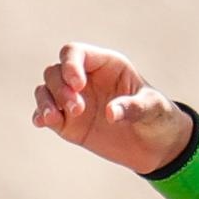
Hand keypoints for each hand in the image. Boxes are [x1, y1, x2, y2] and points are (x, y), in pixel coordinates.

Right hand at [31, 42, 193, 175]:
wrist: (156, 146)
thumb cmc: (158, 118)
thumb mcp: (154, 109)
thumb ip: (134, 108)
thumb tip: (110, 113)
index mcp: (106, 65)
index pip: (75, 52)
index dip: (70, 65)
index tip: (77, 85)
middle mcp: (85, 79)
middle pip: (56, 71)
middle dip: (60, 89)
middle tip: (78, 110)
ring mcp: (74, 100)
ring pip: (45, 90)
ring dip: (46, 101)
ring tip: (54, 119)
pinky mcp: (67, 123)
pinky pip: (45, 113)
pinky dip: (40, 116)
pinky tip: (42, 123)